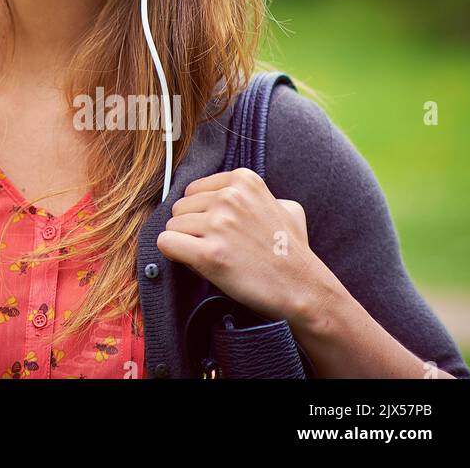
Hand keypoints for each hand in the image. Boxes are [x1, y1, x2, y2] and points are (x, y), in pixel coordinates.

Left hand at [156, 167, 327, 323]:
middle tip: (219, 247)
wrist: (303, 289)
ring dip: (186, 244)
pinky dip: (174, 254)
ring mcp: (218, 225)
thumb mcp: (284, 206)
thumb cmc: (292, 250)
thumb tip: (227, 193)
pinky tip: (195, 262)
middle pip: (180, 208)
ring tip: (215, 257)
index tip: (221, 230)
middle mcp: (228, 197)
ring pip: (171, 226)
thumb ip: (255, 195)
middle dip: (192, 229)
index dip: (202, 214)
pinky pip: (166, 243)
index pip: (193, 191)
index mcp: (243, 180)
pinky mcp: (209, 254)